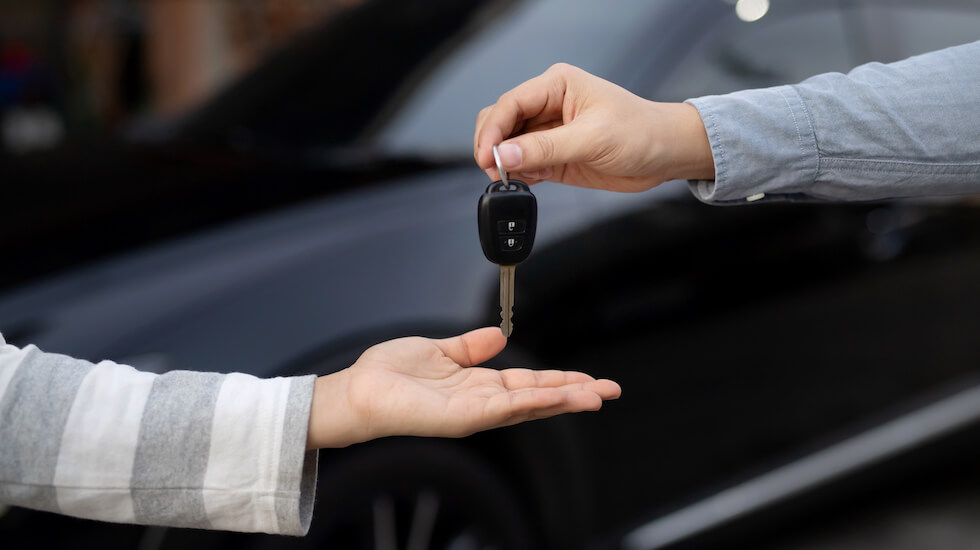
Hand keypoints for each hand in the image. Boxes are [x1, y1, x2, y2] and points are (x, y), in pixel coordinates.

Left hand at [307, 327, 620, 448]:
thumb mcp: (439, 350)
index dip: (561, 380)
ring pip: (529, 404)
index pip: (530, 383)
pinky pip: (503, 407)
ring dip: (564, 400)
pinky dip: (530, 402)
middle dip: (576, 393)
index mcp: (479, 384)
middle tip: (611, 390)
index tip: (590, 378)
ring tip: (597, 396)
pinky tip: (555, 397)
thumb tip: (497, 335)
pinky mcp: (461, 417)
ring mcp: (474, 412)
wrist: (359, 390)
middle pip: (539, 397)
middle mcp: (482, 401)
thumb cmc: (390, 373)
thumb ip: (470, 346)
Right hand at [474, 63, 714, 191]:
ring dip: (504, 163)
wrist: (666, 155)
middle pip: (501, 121)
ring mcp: (550, 132)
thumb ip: (546, 148)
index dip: (493, 131)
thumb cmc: (642, 132)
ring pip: (508, 145)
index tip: (487, 157)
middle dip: (493, 146)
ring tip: (512, 179)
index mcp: (557, 85)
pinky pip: (524, 165)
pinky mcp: (554, 156)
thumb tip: (506, 155)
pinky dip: (518, 176)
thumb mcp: (592, 139)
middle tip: (495, 171)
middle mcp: (549, 106)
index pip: (510, 103)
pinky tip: (526, 182)